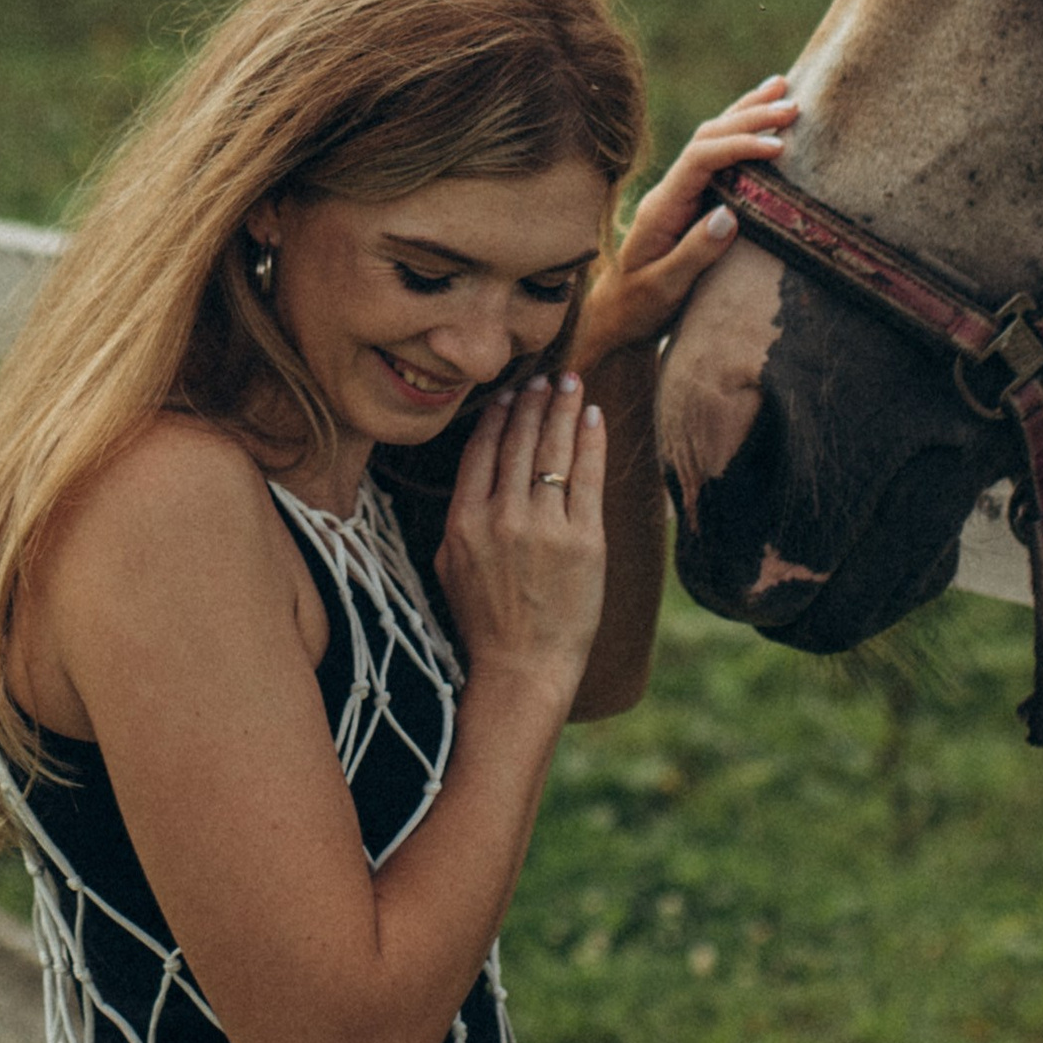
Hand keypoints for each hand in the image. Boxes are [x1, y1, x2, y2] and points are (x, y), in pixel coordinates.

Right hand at [434, 372, 607, 689]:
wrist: (521, 666)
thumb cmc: (484, 622)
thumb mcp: (449, 566)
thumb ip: (459, 520)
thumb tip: (474, 478)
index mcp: (463, 522)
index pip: (481, 451)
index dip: (497, 416)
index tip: (509, 393)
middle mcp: (501, 517)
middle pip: (518, 442)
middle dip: (533, 403)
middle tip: (544, 376)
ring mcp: (544, 526)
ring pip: (552, 451)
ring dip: (561, 410)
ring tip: (568, 382)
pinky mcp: (583, 539)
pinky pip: (589, 476)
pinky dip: (591, 441)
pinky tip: (592, 416)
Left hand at [573, 76, 799, 365]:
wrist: (614, 317)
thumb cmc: (638, 308)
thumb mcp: (663, 289)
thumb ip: (693, 253)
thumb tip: (729, 215)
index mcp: (662, 207)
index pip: (700, 159)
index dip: (738, 147)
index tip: (777, 148)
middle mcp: (670, 191)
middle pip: (708, 138)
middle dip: (749, 117)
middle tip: (793, 107)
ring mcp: (680, 192)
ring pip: (712, 139)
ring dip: (745, 112)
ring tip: (782, 89)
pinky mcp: (692, 201)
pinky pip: (718, 158)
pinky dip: (740, 133)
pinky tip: (760, 121)